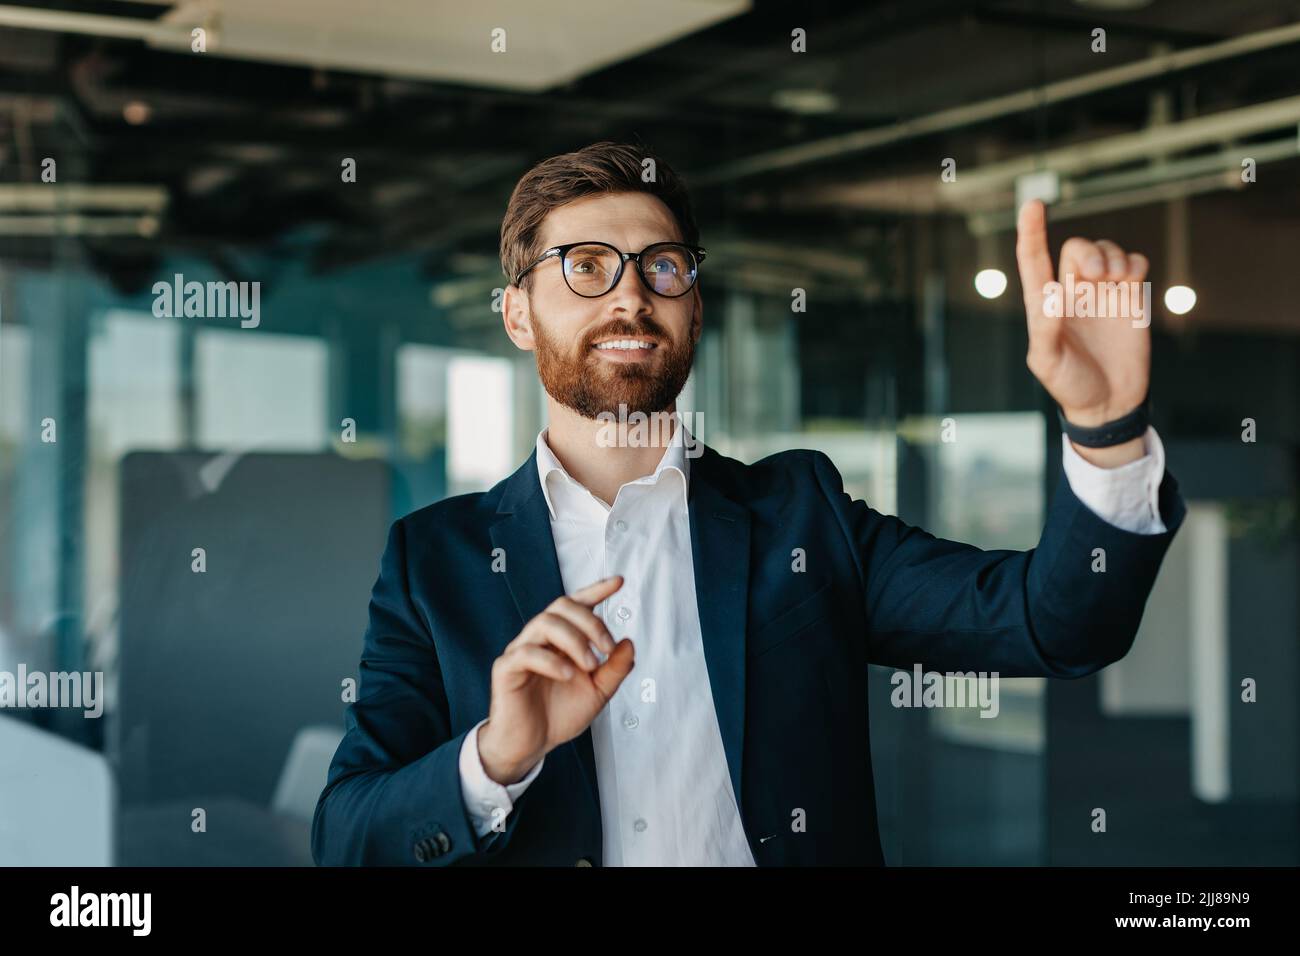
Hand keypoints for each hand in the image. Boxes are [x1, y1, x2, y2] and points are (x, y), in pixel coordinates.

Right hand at [478, 575, 634, 784]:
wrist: (532, 745)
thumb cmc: (560, 715)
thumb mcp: (598, 693)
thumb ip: (615, 670)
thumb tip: (629, 643)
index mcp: (561, 640)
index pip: (576, 605)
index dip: (596, 590)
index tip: (618, 582)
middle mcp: (540, 639)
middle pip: (561, 606)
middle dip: (590, 622)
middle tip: (607, 648)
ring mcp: (521, 650)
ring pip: (544, 623)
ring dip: (574, 641)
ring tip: (589, 666)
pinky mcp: (506, 668)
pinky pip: (526, 652)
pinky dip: (551, 661)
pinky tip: (567, 675)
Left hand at [1015, 199, 1150, 428]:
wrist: (1109, 403)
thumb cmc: (1071, 385)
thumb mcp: (1048, 364)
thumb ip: (1045, 332)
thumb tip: (1052, 297)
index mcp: (1045, 305)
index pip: (1034, 260)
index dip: (1031, 231)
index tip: (1032, 204)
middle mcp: (1072, 292)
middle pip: (1077, 248)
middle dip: (1089, 252)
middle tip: (1097, 276)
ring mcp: (1102, 293)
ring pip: (1106, 251)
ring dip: (1112, 257)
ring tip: (1115, 282)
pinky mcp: (1130, 298)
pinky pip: (1134, 262)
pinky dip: (1134, 262)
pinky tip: (1131, 281)